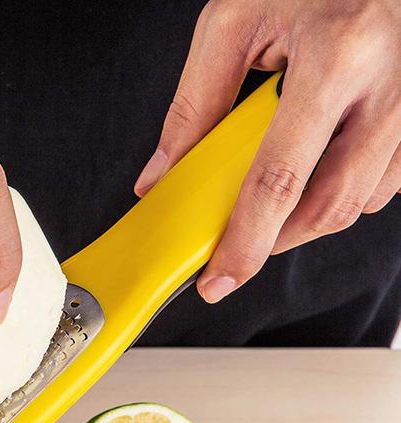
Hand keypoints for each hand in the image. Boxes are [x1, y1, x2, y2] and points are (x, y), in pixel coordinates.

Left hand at [134, 0, 400, 302]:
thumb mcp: (236, 21)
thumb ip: (194, 103)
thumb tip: (162, 175)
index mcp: (337, 55)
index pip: (280, 180)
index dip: (245, 242)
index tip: (218, 278)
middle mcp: (389, 84)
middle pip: (327, 206)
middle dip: (275, 242)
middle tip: (239, 246)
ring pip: (360, 202)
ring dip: (308, 215)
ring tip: (276, 191)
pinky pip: (385, 183)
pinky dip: (343, 191)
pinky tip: (319, 165)